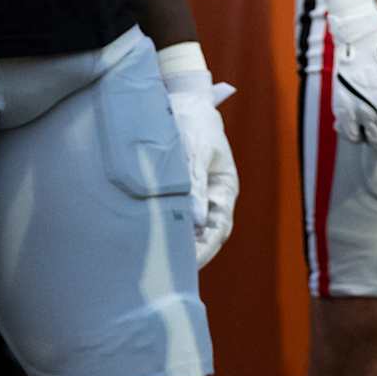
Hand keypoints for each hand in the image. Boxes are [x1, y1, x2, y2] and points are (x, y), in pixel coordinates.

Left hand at [158, 44, 239, 266]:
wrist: (182, 100)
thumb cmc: (194, 122)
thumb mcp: (196, 151)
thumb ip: (196, 185)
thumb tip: (198, 223)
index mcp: (225, 187)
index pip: (220, 228)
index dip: (206, 249)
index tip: (190, 266)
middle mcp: (213, 195)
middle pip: (206, 234)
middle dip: (192, 255)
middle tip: (170, 275)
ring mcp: (197, 193)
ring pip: (191, 227)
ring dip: (179, 245)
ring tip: (159, 265)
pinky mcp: (179, 189)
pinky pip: (176, 215)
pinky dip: (167, 229)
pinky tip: (151, 240)